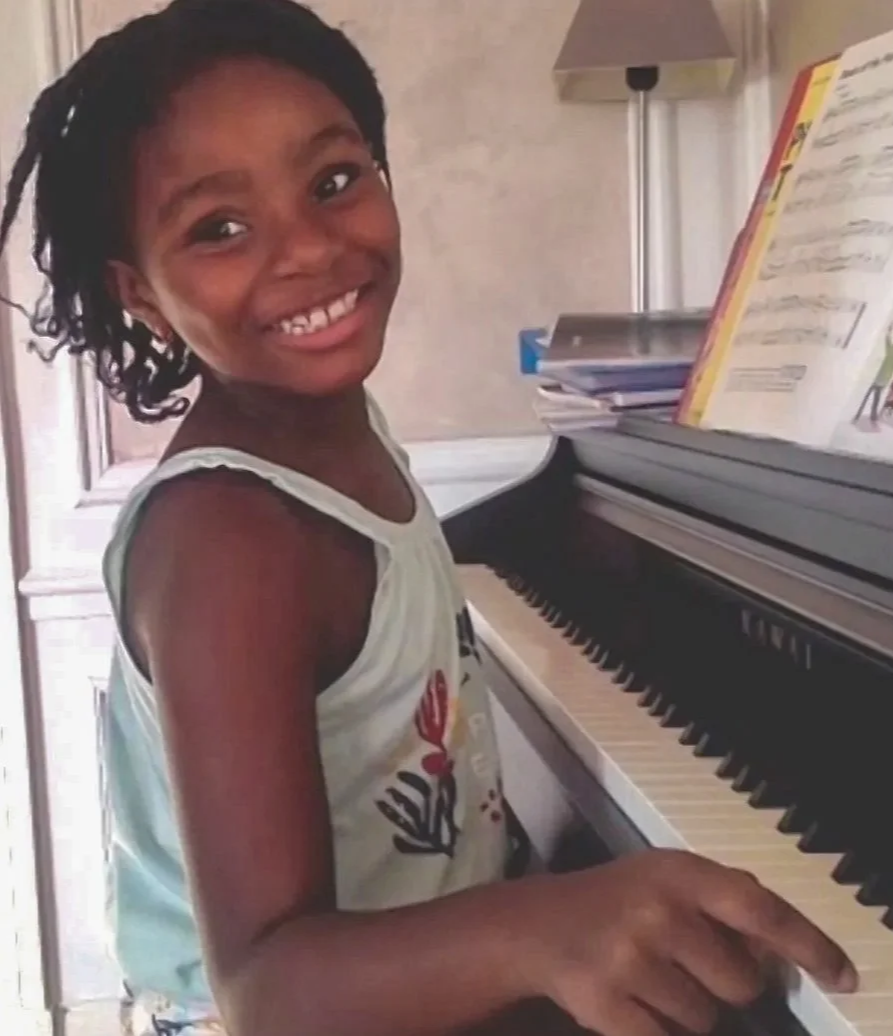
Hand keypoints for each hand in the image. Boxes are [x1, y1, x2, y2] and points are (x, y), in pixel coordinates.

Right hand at [513, 848, 857, 1035]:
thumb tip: (781, 942)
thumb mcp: (667, 879)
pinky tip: (631, 1003)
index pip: (761, 910)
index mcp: (679, 874)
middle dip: (724, 983)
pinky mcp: (606, 1006)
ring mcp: (630, 960)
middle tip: (684, 963)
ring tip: (649, 980)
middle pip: (741, 982)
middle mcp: (659, 912)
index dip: (809, 945)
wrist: (539, 926)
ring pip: (705, 1019)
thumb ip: (725, 899)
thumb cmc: (616, 899)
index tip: (844, 976)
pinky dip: (658, 1032)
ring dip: (687, 1011)